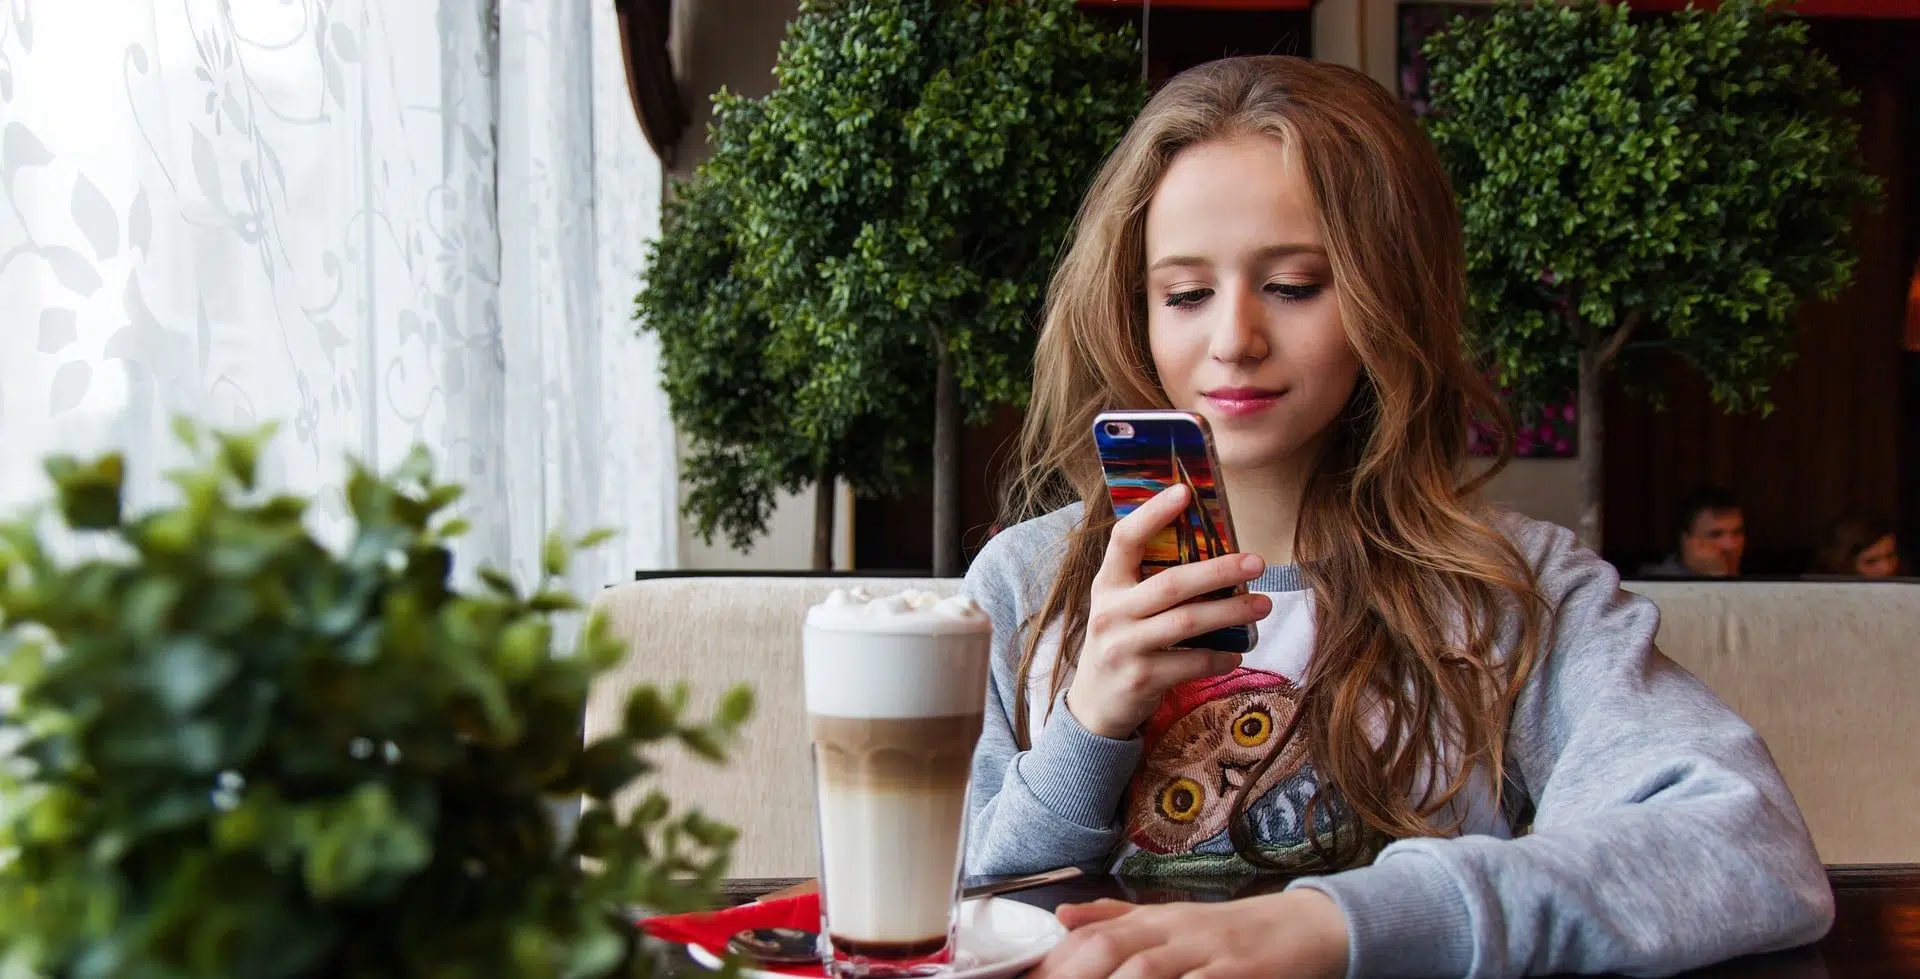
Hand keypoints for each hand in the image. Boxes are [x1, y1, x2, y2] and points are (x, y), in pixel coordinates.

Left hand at [1031, 890, 1349, 978]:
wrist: (1308, 928)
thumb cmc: (1230, 932)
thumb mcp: (1172, 919)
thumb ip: (1116, 919)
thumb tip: (1060, 916)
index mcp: (1155, 920)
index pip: (1092, 938)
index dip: (1055, 963)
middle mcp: (1175, 933)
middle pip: (1112, 952)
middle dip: (1073, 978)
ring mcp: (1208, 955)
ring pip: (1147, 974)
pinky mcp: (1241, 976)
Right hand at [1065, 483, 1272, 739]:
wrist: (1095, 704)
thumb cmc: (1121, 641)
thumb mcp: (1121, 605)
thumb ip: (1149, 580)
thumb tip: (1213, 550)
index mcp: (1106, 584)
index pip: (1124, 540)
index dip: (1153, 514)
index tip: (1185, 492)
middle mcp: (1111, 612)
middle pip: (1171, 584)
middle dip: (1219, 570)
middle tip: (1256, 562)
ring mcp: (1124, 647)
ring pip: (1188, 622)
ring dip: (1232, 612)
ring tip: (1263, 605)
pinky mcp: (1142, 679)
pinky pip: (1192, 663)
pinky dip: (1221, 657)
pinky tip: (1237, 653)